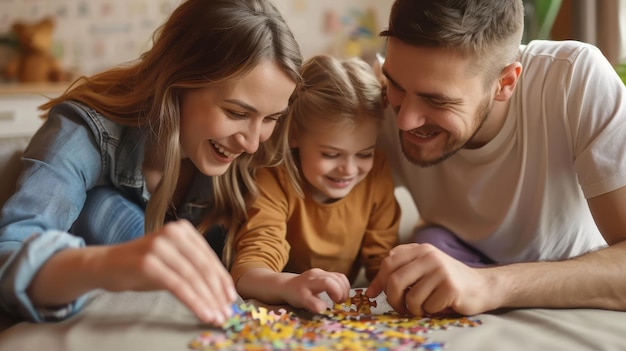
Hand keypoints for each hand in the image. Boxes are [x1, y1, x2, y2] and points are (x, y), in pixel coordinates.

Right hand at [97, 219, 236, 324]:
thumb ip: (193, 268)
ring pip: (192, 278)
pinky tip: (203, 313)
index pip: (209, 257)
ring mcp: (160, 246)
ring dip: (208, 301)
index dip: (222, 280)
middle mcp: (173, 233)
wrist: (104, 265)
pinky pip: (178, 286)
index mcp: (183, 229)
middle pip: (203, 268)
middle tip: (227, 313)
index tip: (232, 299)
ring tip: (216, 317)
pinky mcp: (148, 263)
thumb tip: (221, 291)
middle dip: (217, 293)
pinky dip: (194, 301)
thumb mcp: (172, 261)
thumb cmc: (142, 265)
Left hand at [282, 268, 350, 312]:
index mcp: (308, 283)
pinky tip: (340, 295)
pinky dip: (344, 286)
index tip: (335, 303)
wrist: (288, 285)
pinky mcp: (326, 272)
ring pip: (339, 277)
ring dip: (345, 290)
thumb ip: (313, 304)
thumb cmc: (295, 295)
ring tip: (340, 300)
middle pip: (335, 280)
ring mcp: (321, 272)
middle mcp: (315, 275)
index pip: (326, 283)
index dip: (335, 293)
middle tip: (339, 303)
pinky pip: (340, 277)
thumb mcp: (301, 302)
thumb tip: (324, 308)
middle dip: (341, 292)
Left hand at [365, 243, 494, 316]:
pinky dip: (430, 312)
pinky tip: (439, 305)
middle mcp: (429, 256)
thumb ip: (398, 274)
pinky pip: (427, 307)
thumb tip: (370, 291)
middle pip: (395, 281)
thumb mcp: (421, 270)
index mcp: (420, 249)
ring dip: (415, 309)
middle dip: (393, 300)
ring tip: (425, 306)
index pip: (388, 262)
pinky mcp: (450, 287)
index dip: (379, 281)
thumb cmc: (445, 281)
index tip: (373, 294)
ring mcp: (441, 270)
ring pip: (411, 298)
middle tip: (400, 307)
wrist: (481, 286)